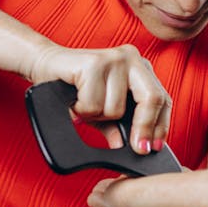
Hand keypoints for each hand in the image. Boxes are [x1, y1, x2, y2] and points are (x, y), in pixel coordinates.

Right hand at [31, 43, 170, 154]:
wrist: (44, 65)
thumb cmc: (75, 88)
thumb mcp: (101, 112)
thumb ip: (116, 127)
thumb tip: (128, 147)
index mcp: (139, 68)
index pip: (162, 99)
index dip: (161, 126)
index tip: (153, 147)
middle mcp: (132, 59)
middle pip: (152, 98)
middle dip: (144, 127)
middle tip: (137, 148)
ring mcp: (114, 58)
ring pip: (117, 108)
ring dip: (97, 117)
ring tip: (85, 106)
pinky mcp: (94, 62)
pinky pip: (95, 104)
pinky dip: (82, 110)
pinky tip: (75, 100)